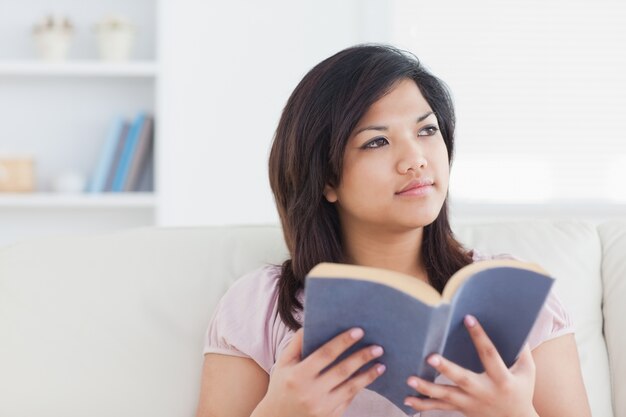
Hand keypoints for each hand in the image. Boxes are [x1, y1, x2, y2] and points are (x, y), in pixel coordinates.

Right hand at [253, 327, 385, 416]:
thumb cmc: (281, 387)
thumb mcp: (283, 364)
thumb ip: (296, 344)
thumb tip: (311, 324)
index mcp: (298, 376)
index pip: (325, 355)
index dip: (343, 342)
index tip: (359, 331)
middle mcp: (311, 392)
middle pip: (342, 371)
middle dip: (362, 357)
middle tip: (378, 347)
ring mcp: (322, 407)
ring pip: (350, 388)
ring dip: (368, 375)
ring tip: (381, 364)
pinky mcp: (330, 416)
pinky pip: (348, 400)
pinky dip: (359, 388)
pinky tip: (368, 378)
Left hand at [404, 315, 537, 416]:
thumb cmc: (522, 391)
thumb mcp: (527, 372)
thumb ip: (522, 351)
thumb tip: (516, 325)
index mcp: (501, 379)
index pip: (489, 354)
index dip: (479, 336)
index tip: (468, 318)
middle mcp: (484, 391)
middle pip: (463, 379)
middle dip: (446, 368)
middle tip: (430, 357)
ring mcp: (470, 403)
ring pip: (446, 396)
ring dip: (426, 388)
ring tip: (410, 379)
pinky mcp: (461, 409)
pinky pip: (439, 407)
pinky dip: (422, 405)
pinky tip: (406, 400)